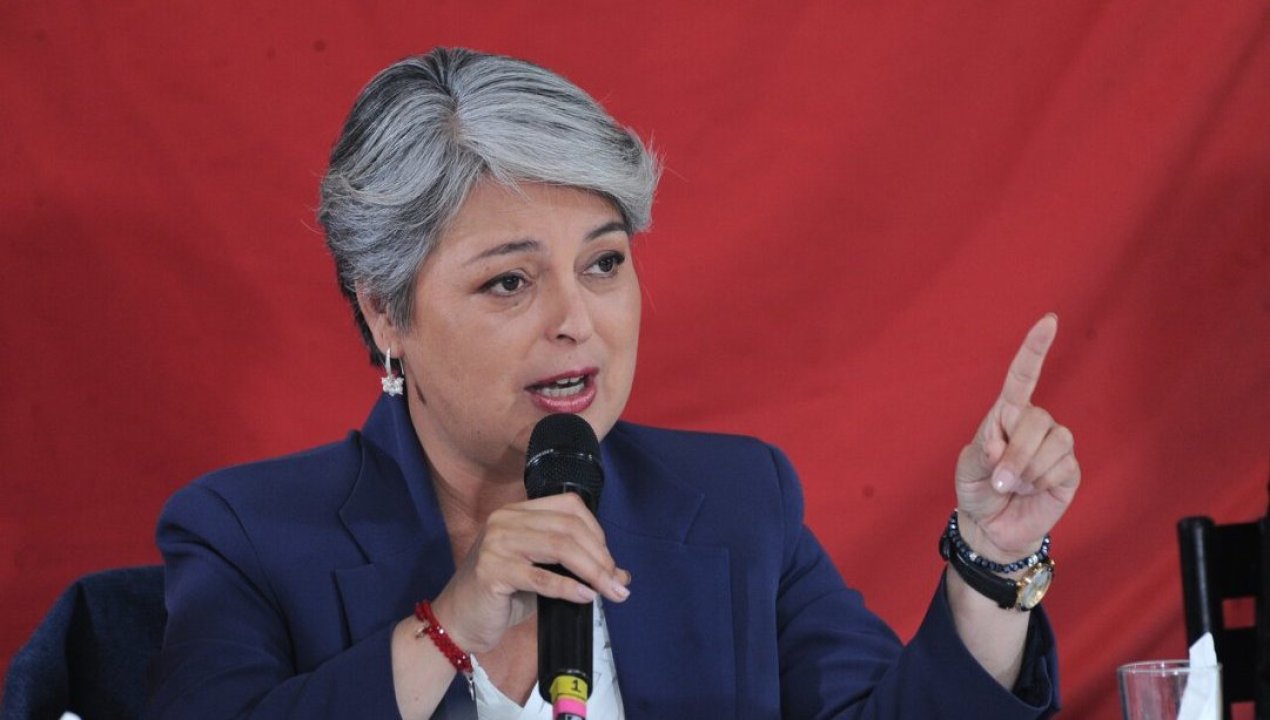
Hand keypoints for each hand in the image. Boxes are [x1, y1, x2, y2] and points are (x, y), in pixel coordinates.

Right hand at [429, 493, 630, 653]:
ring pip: (559, 548)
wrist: (460, 620)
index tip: (609, 561)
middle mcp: (505, 520)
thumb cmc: (503, 594)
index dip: (596, 531)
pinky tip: (585, 596)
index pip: (569, 506)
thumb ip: (574, 567)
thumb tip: (621, 576)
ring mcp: (497, 543)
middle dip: (600, 557)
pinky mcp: (492, 570)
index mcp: (518, 511)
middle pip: (568, 528)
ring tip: (610, 591)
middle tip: (616, 583)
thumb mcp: (542, 572)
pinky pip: (541, 577)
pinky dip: (569, 587)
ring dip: (592, 571)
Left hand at [954, 314, 1080, 560]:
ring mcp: (1056, 445)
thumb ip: (984, 451)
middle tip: (998, 478)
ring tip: (1014, 486)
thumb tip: (1006, 448)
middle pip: (1035, 418)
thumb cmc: (977, 489)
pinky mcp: (1070, 470)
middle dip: (1013, 453)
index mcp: (1007, 414)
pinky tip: (1034, 490)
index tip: (1049, 320)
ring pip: (1051, 442)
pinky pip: (1062, 467)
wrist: (991, 526)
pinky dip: (1041, 482)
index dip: (1035, 348)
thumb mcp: (968, 467)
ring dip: (1026, 470)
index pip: (1023, 375)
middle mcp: (1035, 423)